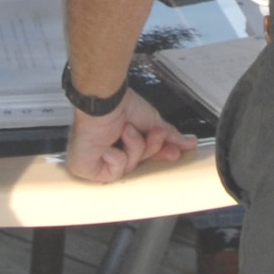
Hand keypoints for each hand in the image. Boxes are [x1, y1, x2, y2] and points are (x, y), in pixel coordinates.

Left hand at [64, 89, 195, 183]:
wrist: (104, 102)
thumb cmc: (119, 105)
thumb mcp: (152, 121)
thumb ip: (169, 136)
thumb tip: (189, 143)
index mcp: (122, 140)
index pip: (144, 156)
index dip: (159, 154)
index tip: (175, 152)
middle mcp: (109, 150)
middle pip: (139, 165)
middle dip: (151, 148)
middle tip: (157, 134)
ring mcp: (96, 161)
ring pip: (128, 168)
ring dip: (133, 147)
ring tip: (127, 130)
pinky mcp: (85, 168)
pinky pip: (113, 172)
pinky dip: (116, 156)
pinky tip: (109, 142)